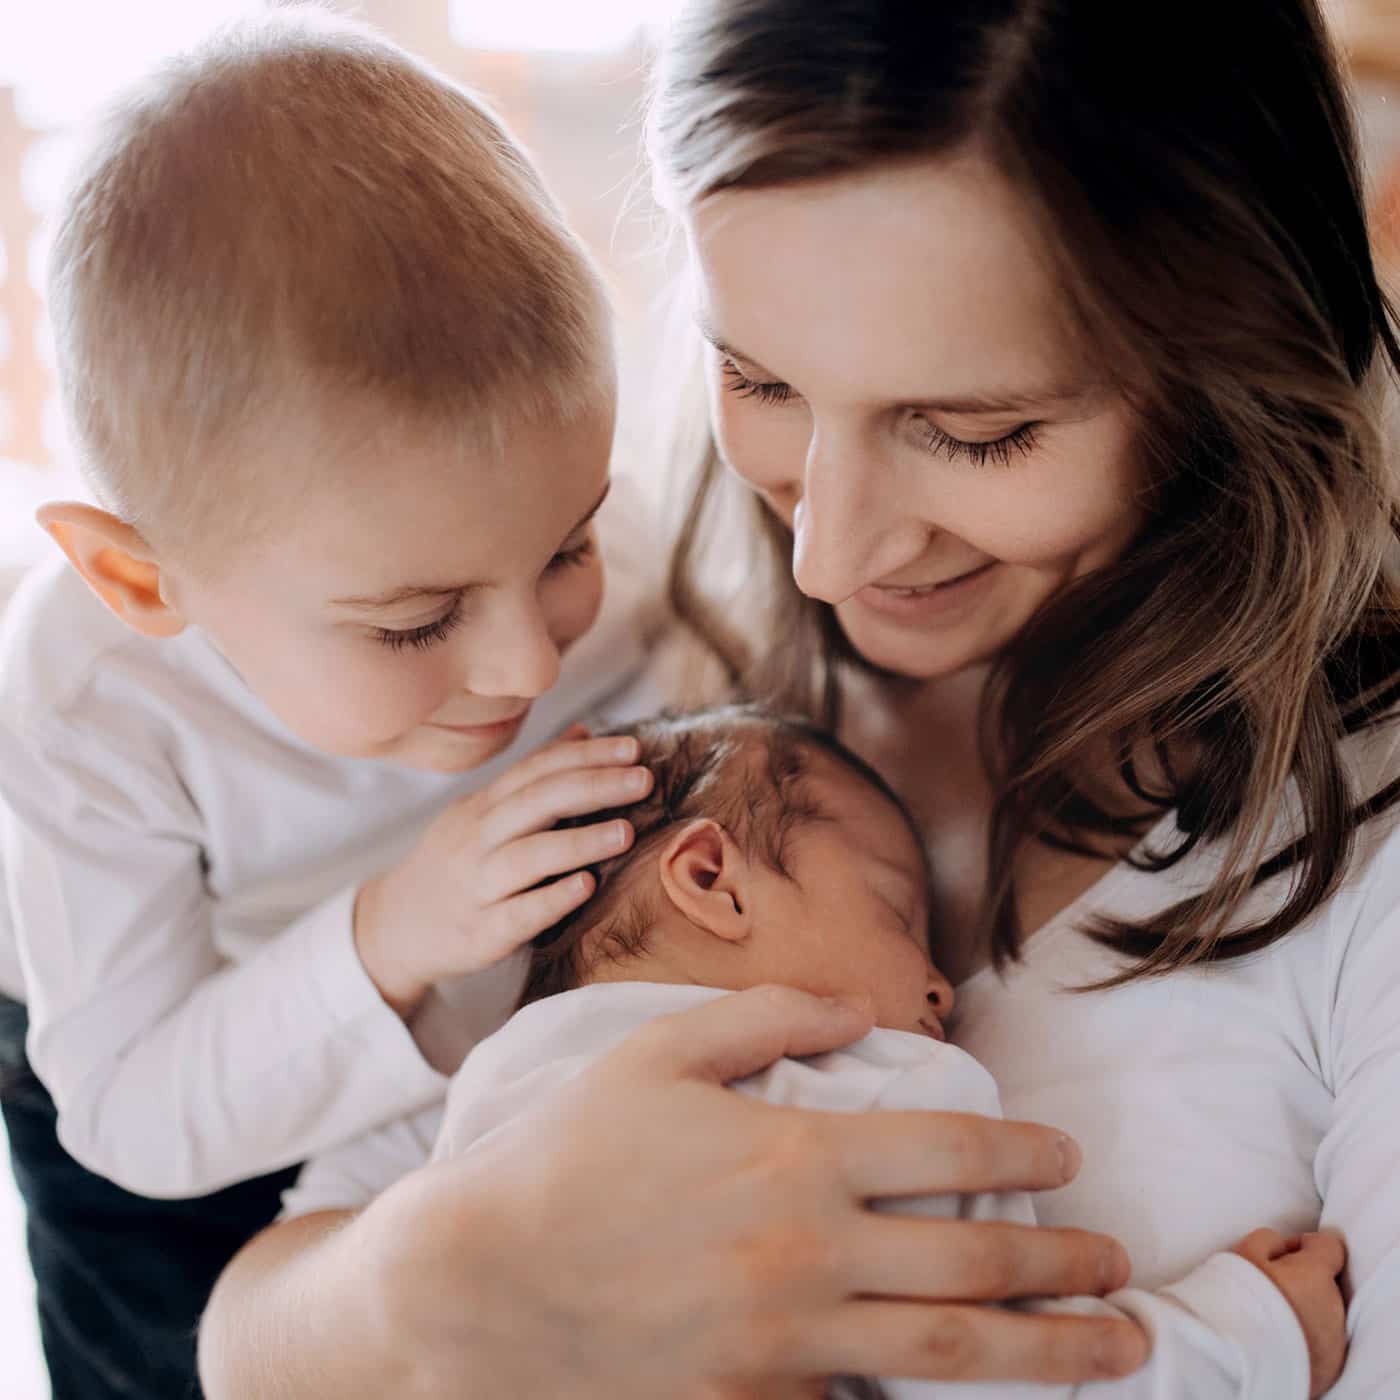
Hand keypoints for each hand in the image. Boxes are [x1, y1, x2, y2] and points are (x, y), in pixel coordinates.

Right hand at [354, 728, 652, 1015]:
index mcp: (484, 806)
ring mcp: (477, 887)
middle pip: (536, 802)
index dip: (586, 756)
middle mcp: (477, 840)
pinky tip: (587, 887)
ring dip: (579, 841)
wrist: (394, 928)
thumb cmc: (456, 864)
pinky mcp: (480, 934)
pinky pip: (518, 914)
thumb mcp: (484, 813)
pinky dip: (552, 899)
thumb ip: (533, 776)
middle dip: (593, 786)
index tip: (633, 748)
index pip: (537, 770)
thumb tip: (584, 731)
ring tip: (626, 832)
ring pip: (527, 857)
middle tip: (644, 780)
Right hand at [358, 987, 1144, 1396]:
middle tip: (1123, 1267)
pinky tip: (970, 1395)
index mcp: (793, 1158)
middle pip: (976, 1267)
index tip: (1067, 1158)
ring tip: (1116, 1349)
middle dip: (1067, 1267)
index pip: (948, 1155)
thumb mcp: (657, 1055)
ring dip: (1049, 1353)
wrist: (478, 1287)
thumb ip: (764, 1017)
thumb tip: (851, 1007)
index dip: (1025, 1156)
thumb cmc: (566, 1157)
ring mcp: (787, 1345)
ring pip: (951, 1355)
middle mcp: (809, 1256)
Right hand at [1231, 1228, 1347, 1398]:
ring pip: (1325, 1316)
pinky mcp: (1330, 1370)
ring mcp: (1335, 1343)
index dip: (1306, 1245)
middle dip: (1302, 1282)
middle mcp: (1334, 1309)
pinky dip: (1306, 1341)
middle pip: (1326, 1284)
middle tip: (1269, 1289)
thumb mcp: (1243, 1253)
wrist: (1237, 1362)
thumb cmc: (1238, 1303)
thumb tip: (1279, 1245)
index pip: (1330, 1247)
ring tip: (1271, 1320)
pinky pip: (1323, 1346)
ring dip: (1305, 1313)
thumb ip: (1268, 1239)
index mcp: (1315, 1276)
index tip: (1285, 1253)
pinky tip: (1278, 1342)